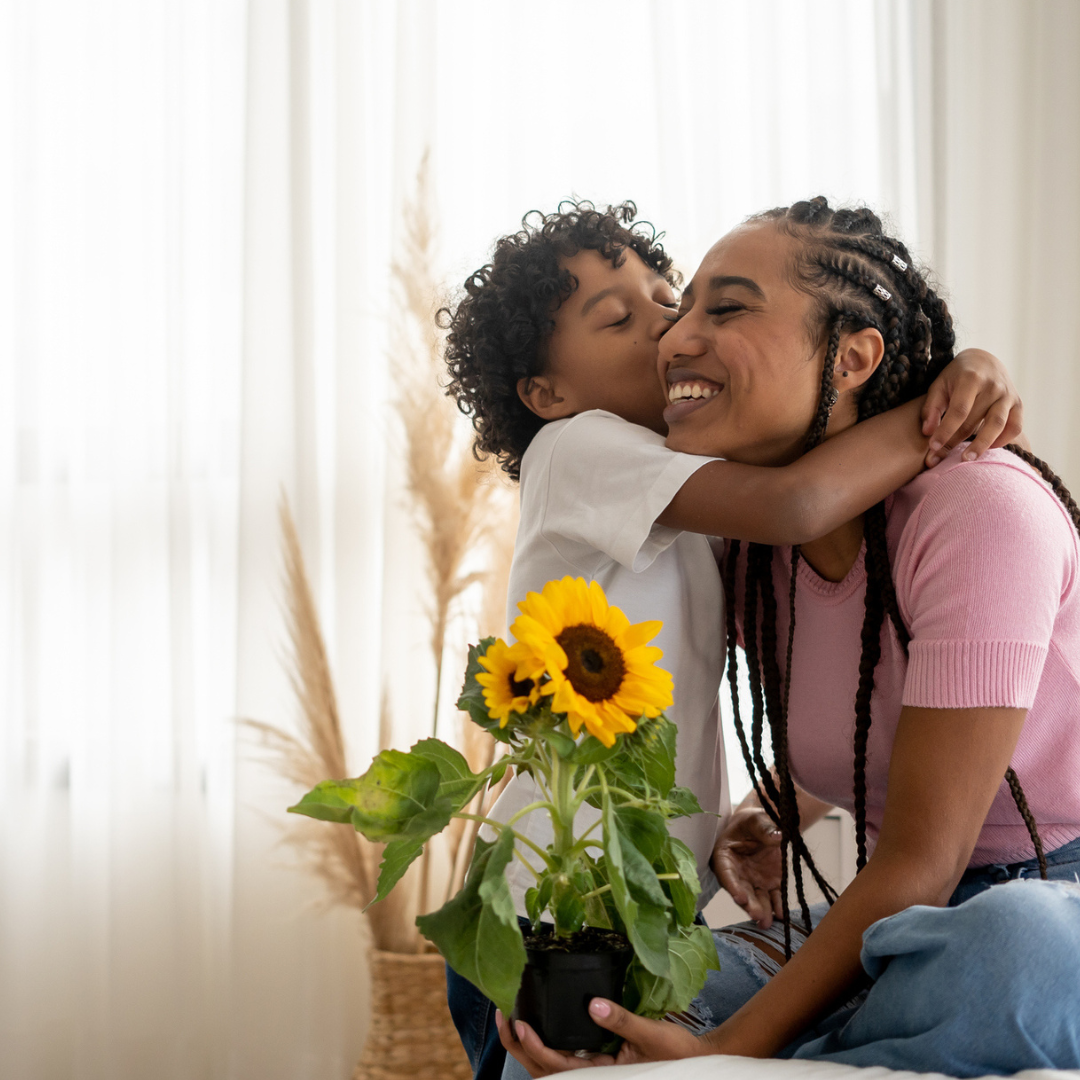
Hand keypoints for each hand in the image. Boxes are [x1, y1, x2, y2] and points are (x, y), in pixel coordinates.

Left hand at [495, 1000, 704, 1075]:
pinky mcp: (597, 1064)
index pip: (558, 1067)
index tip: (519, 1024)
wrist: (696, 1064)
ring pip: (550, 1068)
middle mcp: (593, 1077)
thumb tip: (594, 1004)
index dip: (535, 1047)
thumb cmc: (678, 1054)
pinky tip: (538, 1023)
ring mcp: (593, 1073)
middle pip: (544, 1072)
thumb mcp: (652, 1035)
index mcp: (603, 1075)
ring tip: (511, 1019)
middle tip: (502, 1016)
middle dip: (518, 1047)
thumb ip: (623, 1021)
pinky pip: (563, 1060)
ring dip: (527, 1047)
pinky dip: (544, 1045)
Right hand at [711, 806, 782, 927]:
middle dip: (748, 904)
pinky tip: (781, 915)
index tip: (740, 897)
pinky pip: (774, 898)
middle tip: (756, 915)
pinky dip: (778, 907)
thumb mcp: (756, 819)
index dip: (732, 886)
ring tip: (766, 923)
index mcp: (725, 856)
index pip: (725, 872)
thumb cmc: (752, 821)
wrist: (764, 826)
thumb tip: (777, 836)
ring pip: (757, 898)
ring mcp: (754, 881)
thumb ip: (764, 827)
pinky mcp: (770, 885)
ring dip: (761, 910)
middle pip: (741, 890)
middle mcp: (737, 873)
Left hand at [922, 348, 1022, 466]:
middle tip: (938, 460)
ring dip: (982, 444)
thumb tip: (928, 432)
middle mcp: (993, 386)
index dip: (945, 430)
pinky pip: (1015, 426)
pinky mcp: (1018, 404)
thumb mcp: (939, 384)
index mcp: (971, 379)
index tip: (932, 447)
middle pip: (973, 421)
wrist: (984, 361)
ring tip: (967, 459)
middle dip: (954, 442)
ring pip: (997, 425)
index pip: (958, 410)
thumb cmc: (956, 376)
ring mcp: (1008, 395)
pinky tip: (989, 448)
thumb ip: (932, 407)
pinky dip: (1004, 440)